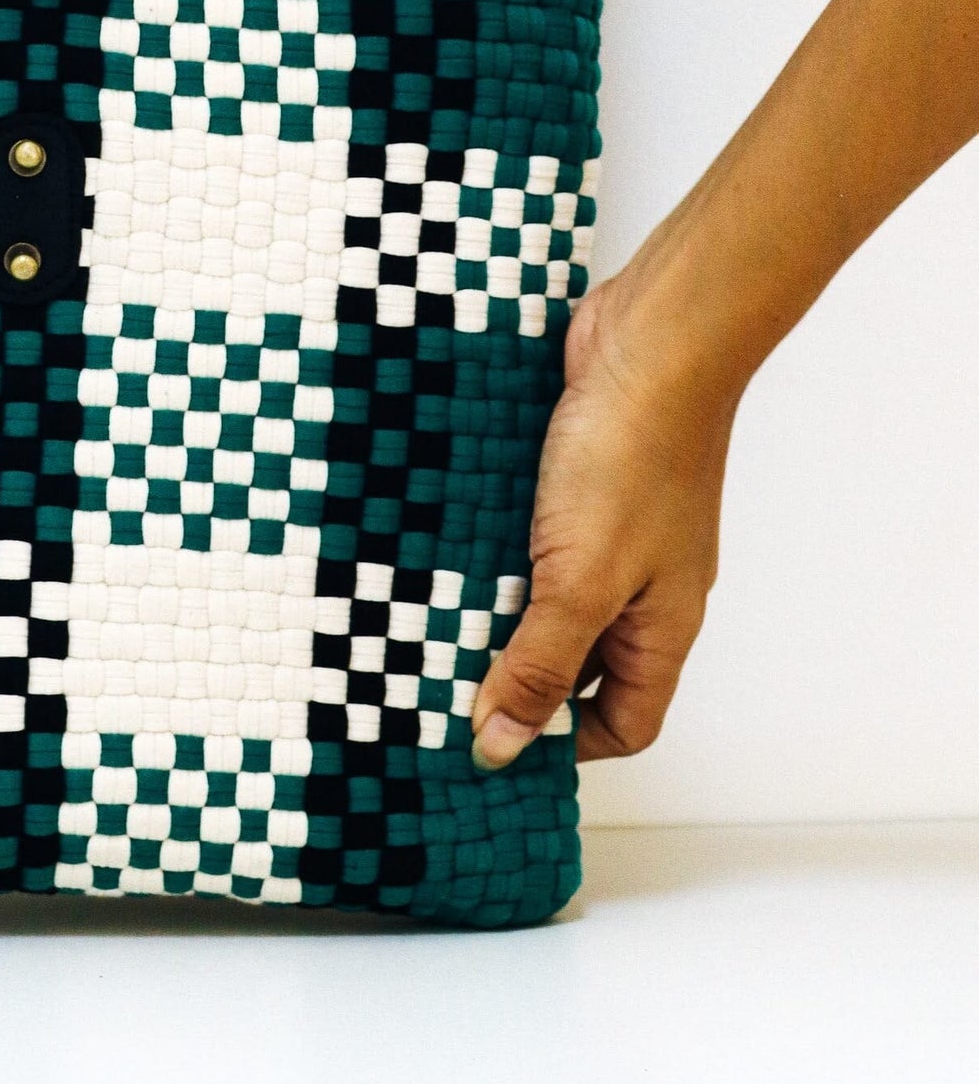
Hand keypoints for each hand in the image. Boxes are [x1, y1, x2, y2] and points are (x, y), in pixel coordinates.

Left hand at [470, 267, 733, 769]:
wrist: (649, 339)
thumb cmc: (636, 454)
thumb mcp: (581, 580)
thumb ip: (541, 662)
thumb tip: (503, 744)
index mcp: (661, 626)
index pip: (623, 722)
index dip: (564, 743)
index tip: (488, 743)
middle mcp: (641, 585)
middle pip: (579, 661)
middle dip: (514, 673)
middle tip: (435, 681)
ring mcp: (610, 531)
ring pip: (545, 594)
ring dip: (492, 606)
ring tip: (422, 616)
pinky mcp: (576, 482)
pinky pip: (528, 535)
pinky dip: (489, 546)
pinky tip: (440, 544)